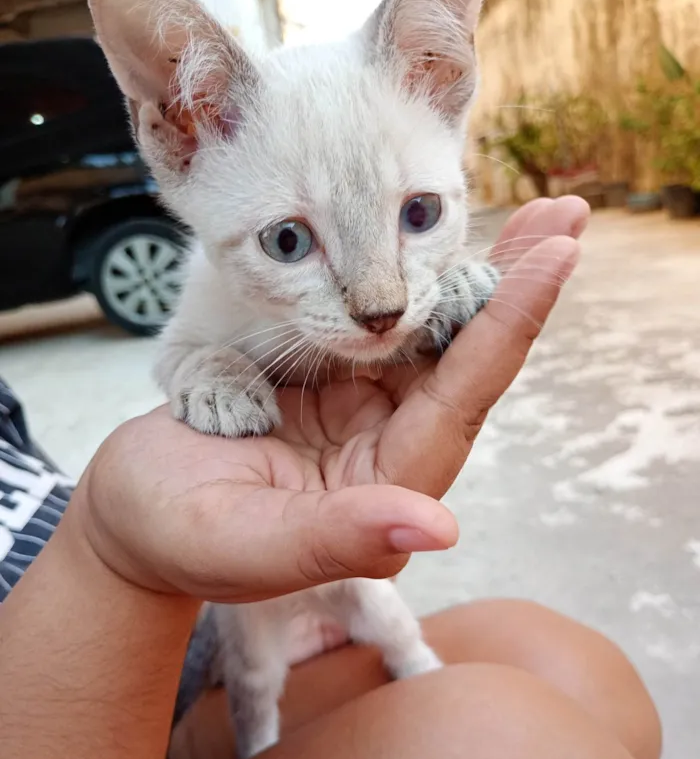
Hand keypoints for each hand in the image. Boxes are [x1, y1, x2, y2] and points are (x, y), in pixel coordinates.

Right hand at [74, 197, 587, 600]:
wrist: (134, 516)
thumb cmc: (175, 535)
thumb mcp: (247, 541)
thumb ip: (336, 539)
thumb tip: (438, 528)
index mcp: (384, 495)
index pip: (459, 403)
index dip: (507, 328)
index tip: (555, 257)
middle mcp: (389, 454)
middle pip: (467, 366)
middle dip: (515, 290)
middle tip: (567, 216)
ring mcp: (363, 417)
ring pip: (434, 340)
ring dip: (479, 277)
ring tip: (538, 217)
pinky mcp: (333, 389)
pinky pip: (386, 327)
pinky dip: (415, 282)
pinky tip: (442, 244)